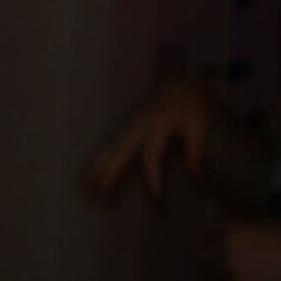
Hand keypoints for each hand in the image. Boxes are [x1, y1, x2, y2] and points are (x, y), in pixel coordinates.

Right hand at [81, 78, 211, 202]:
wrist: (178, 84)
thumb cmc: (191, 106)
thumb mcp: (198, 126)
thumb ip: (194, 151)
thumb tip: (195, 176)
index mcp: (157, 124)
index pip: (151, 155)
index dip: (153, 176)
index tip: (156, 196)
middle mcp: (137, 124)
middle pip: (119, 151)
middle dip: (108, 172)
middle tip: (98, 191)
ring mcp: (127, 123)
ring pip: (107, 147)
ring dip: (94, 166)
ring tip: (82, 185)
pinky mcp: (123, 125)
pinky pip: (106, 144)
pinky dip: (95, 158)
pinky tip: (86, 172)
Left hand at [200, 220, 280, 280]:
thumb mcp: (264, 225)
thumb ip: (239, 228)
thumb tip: (222, 231)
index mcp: (233, 235)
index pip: (208, 236)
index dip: (208, 239)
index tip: (208, 242)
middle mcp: (229, 256)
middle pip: (203, 258)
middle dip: (204, 258)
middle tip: (205, 261)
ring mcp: (237, 279)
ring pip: (214, 279)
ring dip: (214, 276)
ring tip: (216, 277)